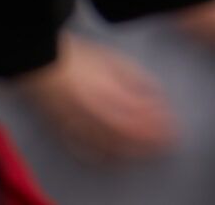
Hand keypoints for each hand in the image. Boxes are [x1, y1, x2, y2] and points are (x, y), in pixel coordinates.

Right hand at [10, 32, 178, 163]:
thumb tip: (155, 92)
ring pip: (109, 146)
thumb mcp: (112, 59)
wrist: (41, 63)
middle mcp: (94, 114)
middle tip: (167, 143)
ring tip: (148, 151)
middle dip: (150, 141)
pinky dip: (103, 156)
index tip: (173, 126)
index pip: (140, 115)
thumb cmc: (78, 57)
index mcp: (108, 93)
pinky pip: (85, 150)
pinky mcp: (64, 132)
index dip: (158, 123)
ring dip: (131, 151)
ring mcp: (78, 126)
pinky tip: (114, 157)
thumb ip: (135, 77)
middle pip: (128, 134)